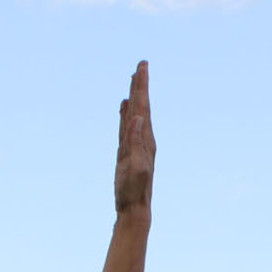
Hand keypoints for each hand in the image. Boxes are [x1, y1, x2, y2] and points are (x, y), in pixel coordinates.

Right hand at [115, 60, 154, 213]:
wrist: (134, 207)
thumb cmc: (135, 189)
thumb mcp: (136, 164)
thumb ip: (136, 141)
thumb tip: (139, 117)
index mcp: (146, 138)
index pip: (144, 106)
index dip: (142, 86)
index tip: (142, 67)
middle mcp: (143, 138)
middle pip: (141, 105)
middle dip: (140, 85)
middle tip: (141, 64)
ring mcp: (134, 144)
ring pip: (134, 114)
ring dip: (134, 96)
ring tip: (134, 80)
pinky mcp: (126, 151)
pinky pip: (125, 126)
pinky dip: (126, 114)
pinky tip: (125, 106)